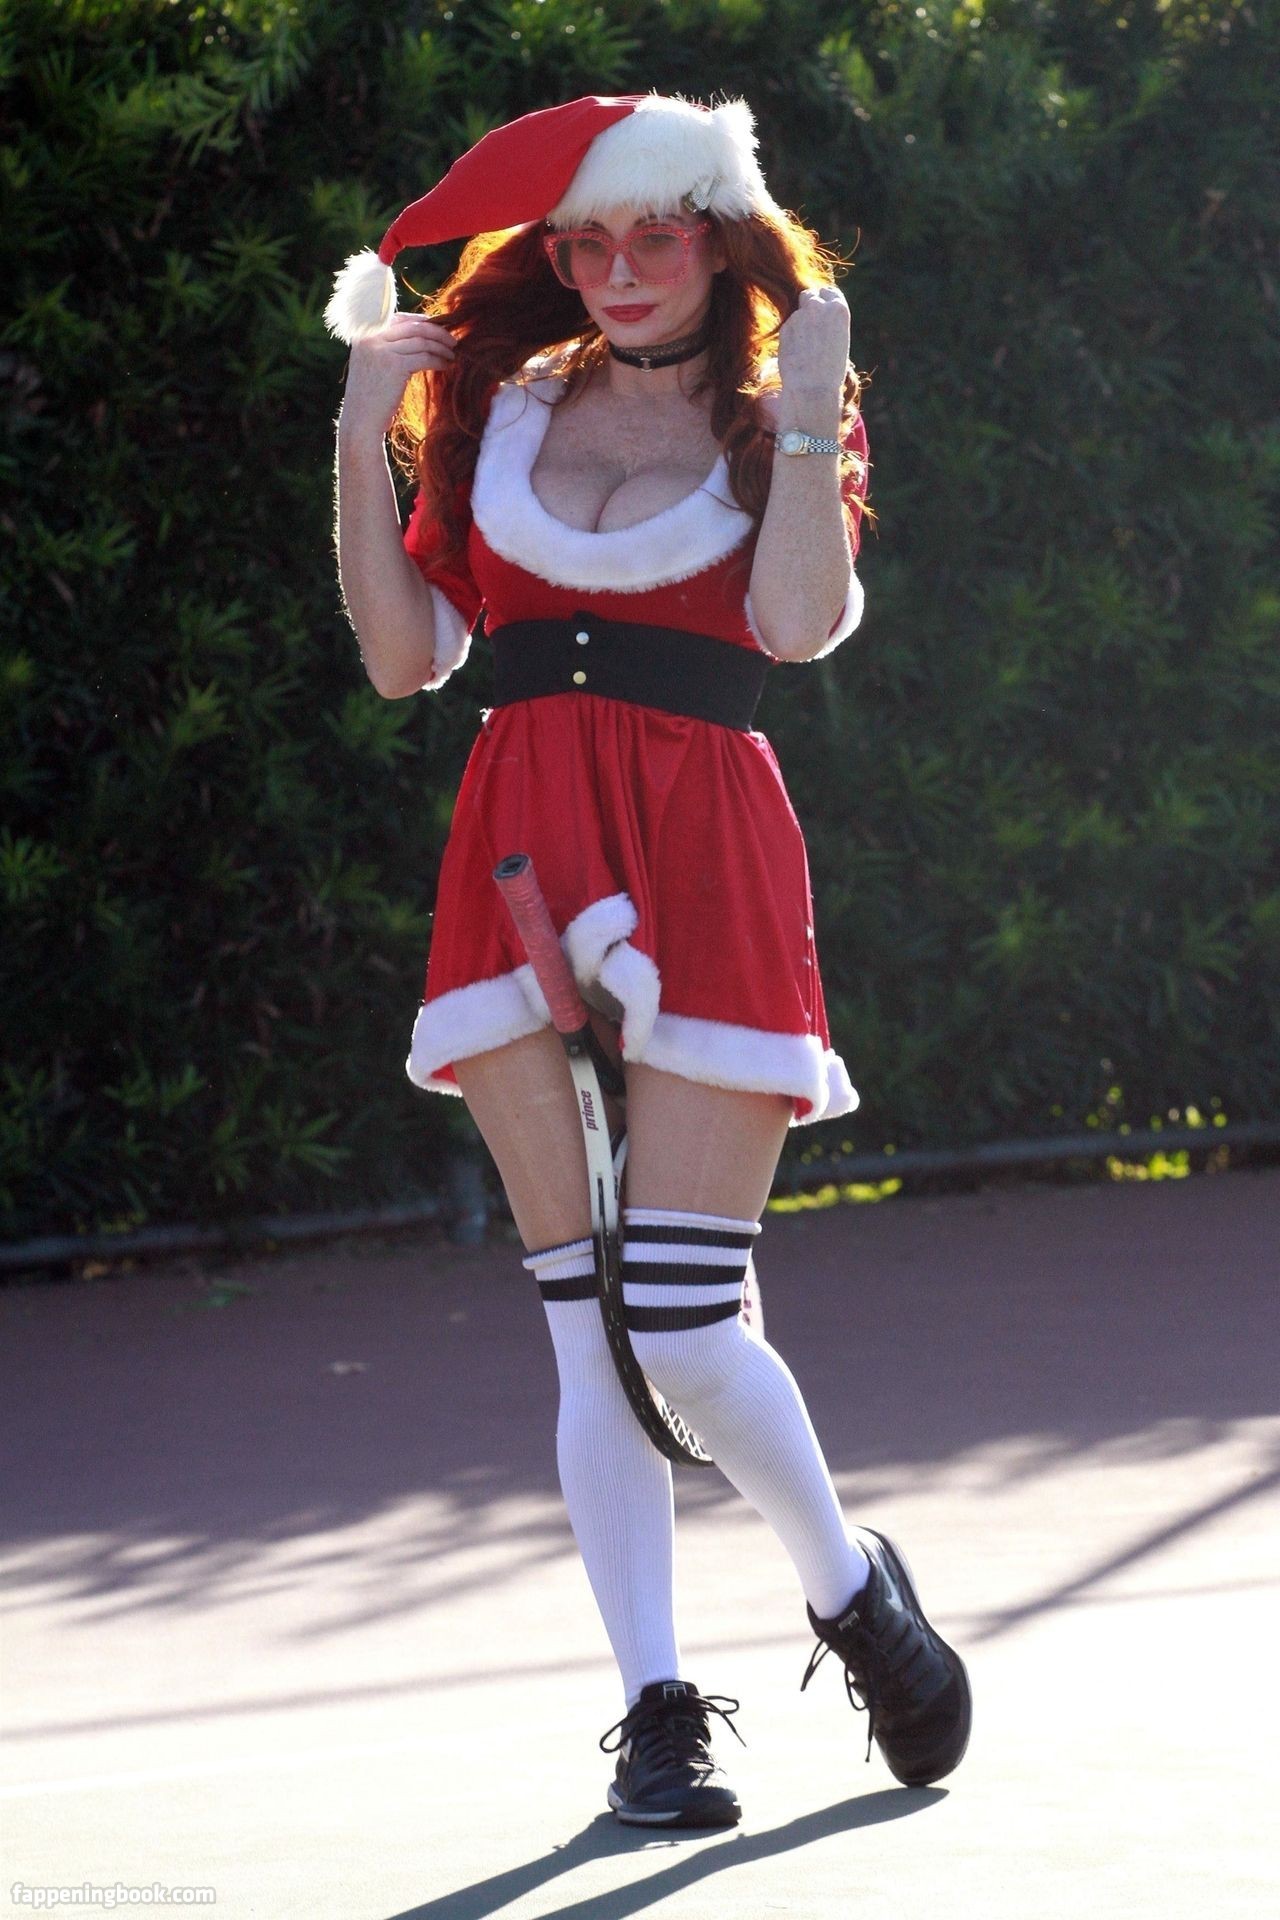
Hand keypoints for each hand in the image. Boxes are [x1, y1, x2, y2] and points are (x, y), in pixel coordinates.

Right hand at [338, 313, 457, 440]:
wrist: (361, 422)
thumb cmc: (369, 399)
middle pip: (412, 327)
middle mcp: (371, 337)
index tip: (437, 329)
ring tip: (452, 354)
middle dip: (436, 332)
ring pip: (421, 341)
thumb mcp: (370, 365)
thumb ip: (385, 347)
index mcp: (363, 334)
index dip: (420, 322)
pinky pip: (424, 357)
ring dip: (441, 347)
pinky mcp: (394, 365)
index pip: (398, 319)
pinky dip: (438, 360)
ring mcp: (382, 349)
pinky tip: (447, 365)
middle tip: (452, 340)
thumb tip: (415, 336)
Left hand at [776, 285, 849, 418]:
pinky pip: (788, 328)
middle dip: (808, 305)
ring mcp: (801, 315)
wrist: (813, 387)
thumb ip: (828, 323)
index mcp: (839, 309)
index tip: (821, 309)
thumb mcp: (839, 341)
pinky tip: (796, 354)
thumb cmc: (831, 371)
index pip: (828, 292)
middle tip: (808, 323)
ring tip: (805, 349)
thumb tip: (815, 317)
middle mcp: (820, 307)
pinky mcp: (786, 327)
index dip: (823, 301)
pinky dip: (790, 338)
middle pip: (810, 295)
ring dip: (798, 324)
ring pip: (797, 313)